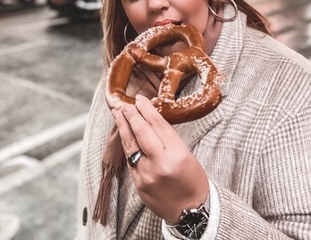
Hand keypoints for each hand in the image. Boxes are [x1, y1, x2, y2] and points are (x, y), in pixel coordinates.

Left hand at [112, 95, 208, 223]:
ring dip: (123, 128)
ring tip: (118, 114)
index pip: (158, 125)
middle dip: (132, 116)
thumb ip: (167, 138)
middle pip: (142, 132)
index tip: (140, 99)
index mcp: (177, 154)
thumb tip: (148, 118)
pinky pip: (130, 160)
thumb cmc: (192, 179)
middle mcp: (160, 164)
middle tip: (126, 104)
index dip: (147, 109)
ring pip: (131, 146)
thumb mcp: (186, 153)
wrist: (191, 211)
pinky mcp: (139, 184)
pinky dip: (127, 146)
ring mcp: (147, 175)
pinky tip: (124, 135)